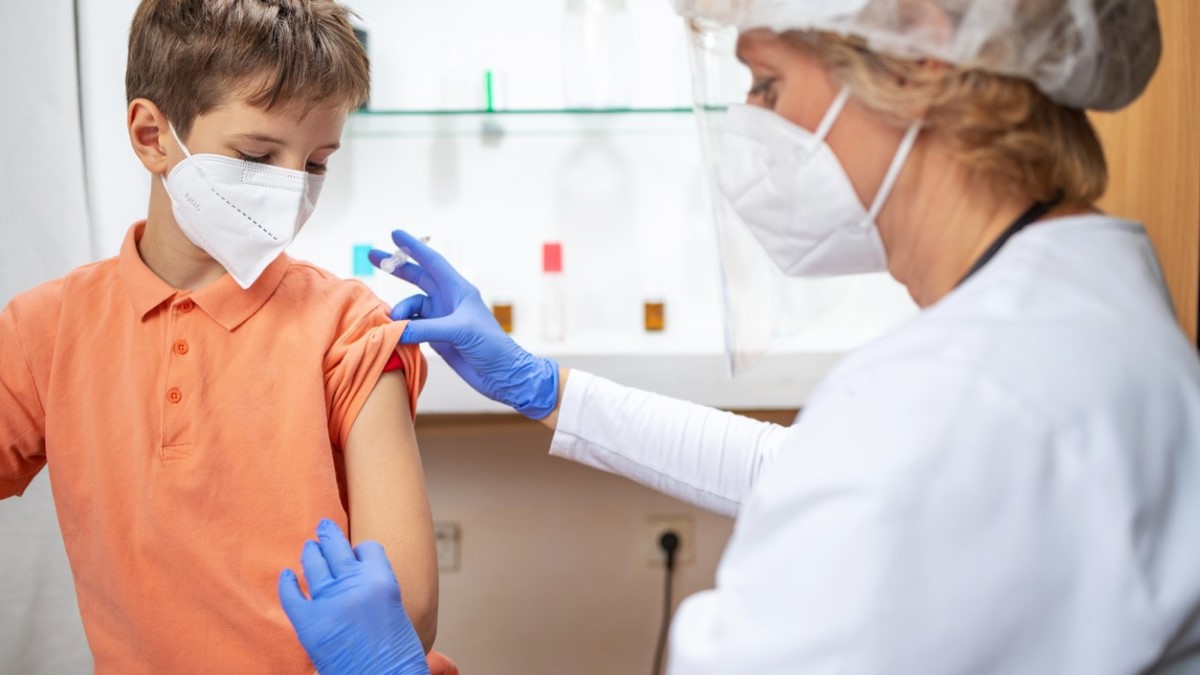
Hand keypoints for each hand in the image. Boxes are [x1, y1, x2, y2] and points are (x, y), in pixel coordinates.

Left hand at [279, 520, 429, 674]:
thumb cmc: (397, 657)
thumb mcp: (396, 611)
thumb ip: (378, 590)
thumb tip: (360, 579)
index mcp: (382, 581)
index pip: (368, 548)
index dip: (362, 550)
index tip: (358, 552)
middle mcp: (354, 585)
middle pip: (336, 546)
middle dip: (329, 534)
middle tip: (324, 526)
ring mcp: (328, 603)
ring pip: (313, 563)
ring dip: (311, 552)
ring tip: (310, 547)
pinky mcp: (308, 623)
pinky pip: (291, 593)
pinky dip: (288, 582)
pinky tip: (287, 576)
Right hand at [369, 230, 559, 418]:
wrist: (502, 374)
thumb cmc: (492, 347)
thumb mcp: (459, 332)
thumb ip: (426, 329)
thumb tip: (396, 329)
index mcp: (459, 290)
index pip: (432, 262)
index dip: (413, 247)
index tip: (395, 234)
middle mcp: (448, 301)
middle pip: (417, 277)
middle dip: (396, 268)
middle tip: (372, 256)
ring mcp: (442, 319)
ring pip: (411, 306)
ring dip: (399, 311)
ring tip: (394, 322)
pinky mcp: (438, 338)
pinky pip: (412, 327)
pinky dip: (403, 329)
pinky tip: (397, 335)